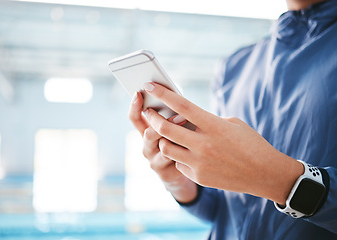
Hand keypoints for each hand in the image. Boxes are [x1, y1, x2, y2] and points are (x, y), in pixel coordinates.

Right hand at [128, 91, 197, 202]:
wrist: (186, 172)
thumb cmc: (182, 142)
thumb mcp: (174, 129)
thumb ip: (171, 117)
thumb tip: (177, 98)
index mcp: (146, 132)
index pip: (135, 118)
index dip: (135, 106)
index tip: (139, 93)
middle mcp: (146, 146)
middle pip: (148, 134)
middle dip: (163, 124)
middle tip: (180, 115)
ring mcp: (153, 161)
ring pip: (163, 148)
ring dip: (176, 140)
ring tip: (190, 134)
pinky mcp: (164, 174)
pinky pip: (174, 162)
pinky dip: (184, 155)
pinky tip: (195, 152)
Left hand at [143, 82, 303, 204]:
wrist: (265, 174)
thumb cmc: (250, 143)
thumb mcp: (231, 124)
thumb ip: (206, 121)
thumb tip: (183, 118)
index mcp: (213, 125)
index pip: (181, 105)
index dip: (162, 94)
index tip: (149, 85)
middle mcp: (204, 143)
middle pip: (165, 128)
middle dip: (152, 118)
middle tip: (149, 112)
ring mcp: (200, 162)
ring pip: (166, 148)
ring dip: (164, 139)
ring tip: (169, 135)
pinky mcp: (199, 176)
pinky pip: (179, 163)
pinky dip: (180, 156)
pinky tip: (190, 154)